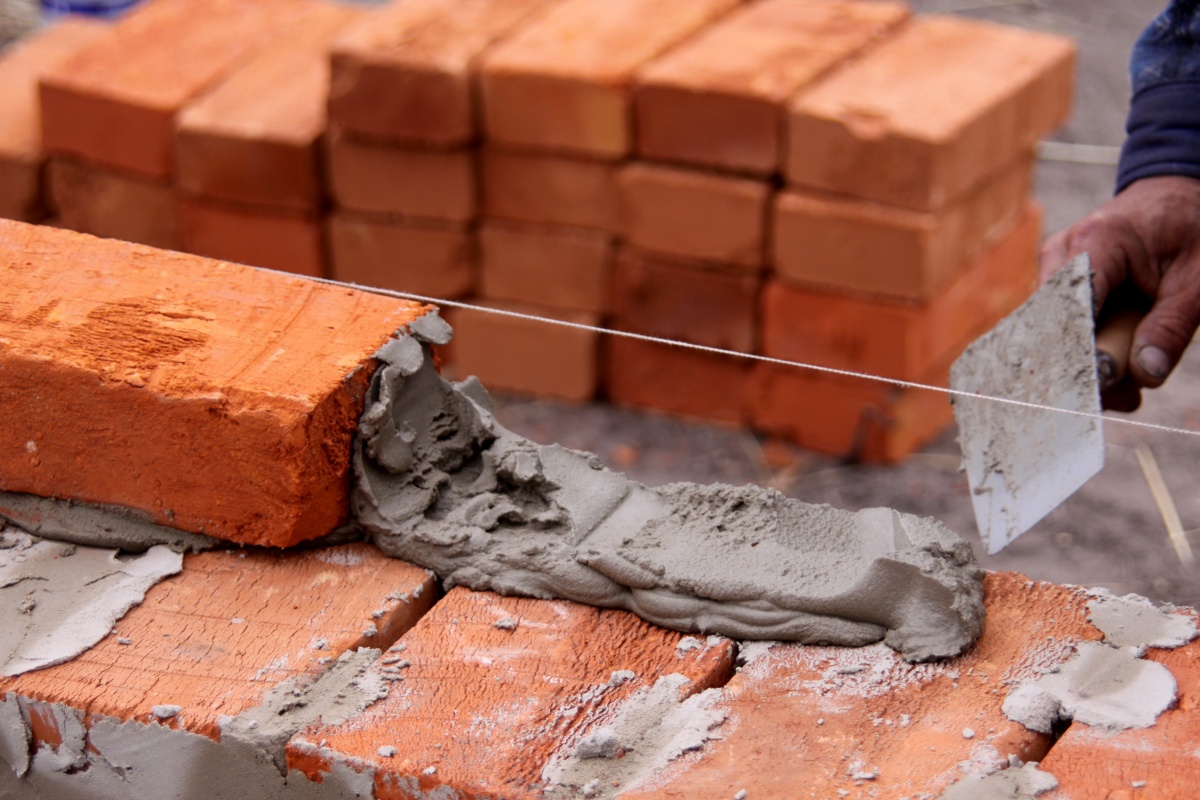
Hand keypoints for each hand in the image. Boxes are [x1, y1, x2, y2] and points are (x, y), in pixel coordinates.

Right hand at [1039, 175, 1199, 410]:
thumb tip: (1144, 375)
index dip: (1076, 351)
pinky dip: (1089, 352)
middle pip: (1055, 327)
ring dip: (1090, 364)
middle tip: (1127, 399)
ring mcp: (1054, 269)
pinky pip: (1063, 329)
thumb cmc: (1191, 230)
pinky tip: (1118, 367)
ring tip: (1130, 387)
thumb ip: (1172, 326)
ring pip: (1055, 334)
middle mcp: (1062, 254)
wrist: (1174, 197)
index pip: (1070, 306)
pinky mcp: (1057, 286)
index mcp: (1096, 241)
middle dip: (1086, 367)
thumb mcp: (1199, 279)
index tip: (1095, 391)